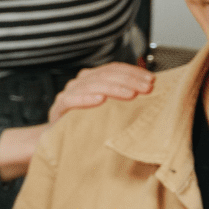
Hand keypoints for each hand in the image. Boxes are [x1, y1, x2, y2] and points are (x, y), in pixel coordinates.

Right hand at [0, 63, 158, 180]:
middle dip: (128, 80)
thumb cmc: (85, 124)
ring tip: (129, 94)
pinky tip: (99, 100)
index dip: (132, 72)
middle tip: (145, 89)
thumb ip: (121, 99)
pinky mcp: (59, 108)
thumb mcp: (107, 110)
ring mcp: (69, 94)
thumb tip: (149, 93)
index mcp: (92, 79)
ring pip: (91, 83)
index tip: (151, 80)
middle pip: (105, 74)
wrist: (57, 140)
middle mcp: (80, 83)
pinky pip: (70, 100)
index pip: (113, 68)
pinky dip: (85, 98)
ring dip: (113, 88)